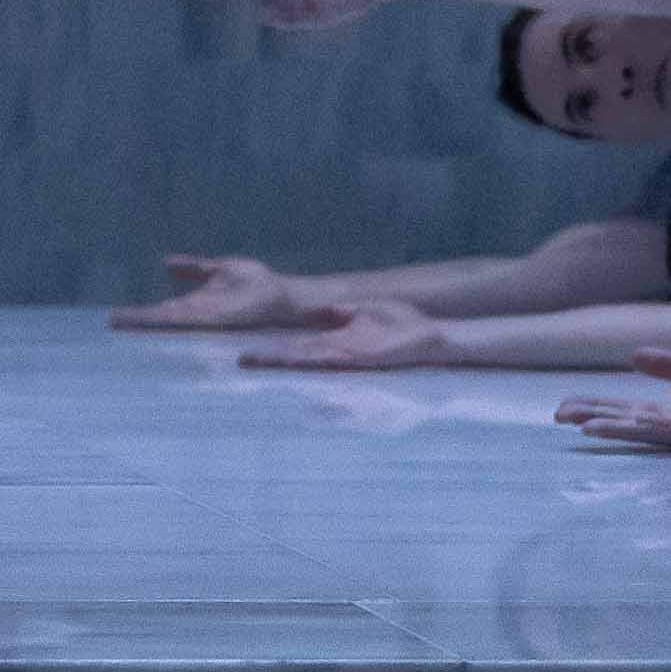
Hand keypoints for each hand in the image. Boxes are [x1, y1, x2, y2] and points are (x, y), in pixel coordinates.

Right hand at [110, 253, 316, 330]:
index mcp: (195, 305)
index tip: (114, 317)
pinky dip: (170, 320)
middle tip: (109, 323)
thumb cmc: (256, 285)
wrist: (282, 294)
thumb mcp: (218, 270)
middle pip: (159, 320)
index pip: (161, 312)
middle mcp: (196, 316)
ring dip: (146, 324)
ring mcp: (205, 319)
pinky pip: (190, 320)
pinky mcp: (217, 318)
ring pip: (168, 323)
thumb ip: (193, 268)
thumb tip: (166, 262)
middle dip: (135, 323)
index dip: (138, 315)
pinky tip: (155, 319)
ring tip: (120, 323)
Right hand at [238, 298, 450, 371]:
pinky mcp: (363, 357)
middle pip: (298, 356)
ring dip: (284, 361)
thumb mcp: (367, 312)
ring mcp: (348, 356)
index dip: (277, 349)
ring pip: (309, 360)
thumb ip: (345, 313)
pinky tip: (296, 360)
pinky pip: (334, 358)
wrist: (430, 335)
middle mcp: (338, 352)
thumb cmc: (403, 324)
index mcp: (338, 340)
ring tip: (258, 362)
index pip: (301, 345)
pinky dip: (314, 359)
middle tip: (240, 362)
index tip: (252, 349)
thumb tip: (325, 308)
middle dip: (271, 360)